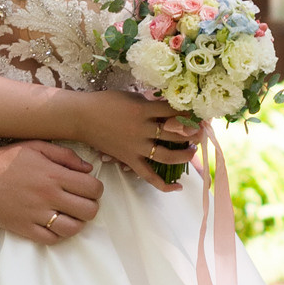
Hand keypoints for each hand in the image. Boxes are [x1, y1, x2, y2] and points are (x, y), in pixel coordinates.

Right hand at [0, 140, 102, 244]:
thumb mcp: (36, 147)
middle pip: (88, 211)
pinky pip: (51, 239)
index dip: (96, 189)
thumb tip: (88, 169)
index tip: (88, 188)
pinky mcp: (23, 228)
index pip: (93, 188)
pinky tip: (53, 224)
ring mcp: (36, 214)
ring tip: (69, 215)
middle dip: (90, 206)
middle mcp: (48, 196)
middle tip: (80, 202)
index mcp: (54, 175)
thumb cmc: (5, 158)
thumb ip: (65, 156)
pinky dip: (57, 234)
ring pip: (73, 229)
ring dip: (76, 222)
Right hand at [62, 91, 199, 190]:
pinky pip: (149, 176)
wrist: (82, 117)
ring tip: (193, 149)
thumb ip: (150, 103)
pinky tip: (178, 187)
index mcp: (143, 110)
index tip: (199, 112)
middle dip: (193, 131)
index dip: (189, 112)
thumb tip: (170, 107)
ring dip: (185, 154)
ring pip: (168, 155)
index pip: (174, 111)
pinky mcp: (129, 160)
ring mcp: (136, 147)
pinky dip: (164, 185)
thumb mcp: (130, 97)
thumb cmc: (105, 102)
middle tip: (201, 130)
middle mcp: (143, 130)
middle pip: (176, 133)